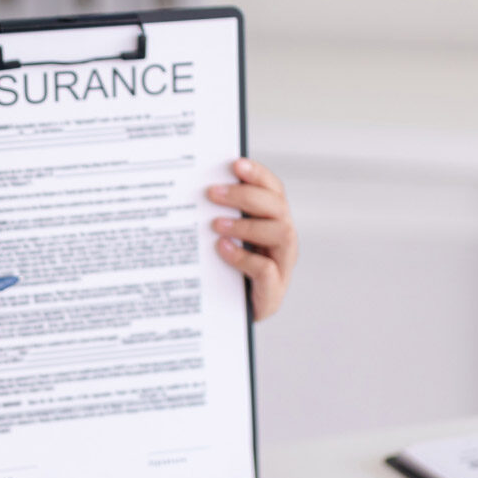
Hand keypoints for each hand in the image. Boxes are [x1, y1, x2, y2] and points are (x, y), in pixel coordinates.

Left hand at [207, 158, 297, 320]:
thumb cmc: (225, 270)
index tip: (235, 163)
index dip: (258, 174)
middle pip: (277, 206)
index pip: (273, 189)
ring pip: (281, 233)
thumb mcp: (222, 237)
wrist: (228, 315)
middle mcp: (283, 240)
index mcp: (273, 220)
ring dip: (247, 224)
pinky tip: (223, 250)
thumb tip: (194, 189)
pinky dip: (244, 257)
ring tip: (216, 224)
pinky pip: (267, 270)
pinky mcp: (272, 292)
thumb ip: (218, 214)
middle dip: (245, 195)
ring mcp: (282, 266)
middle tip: (212, 192)